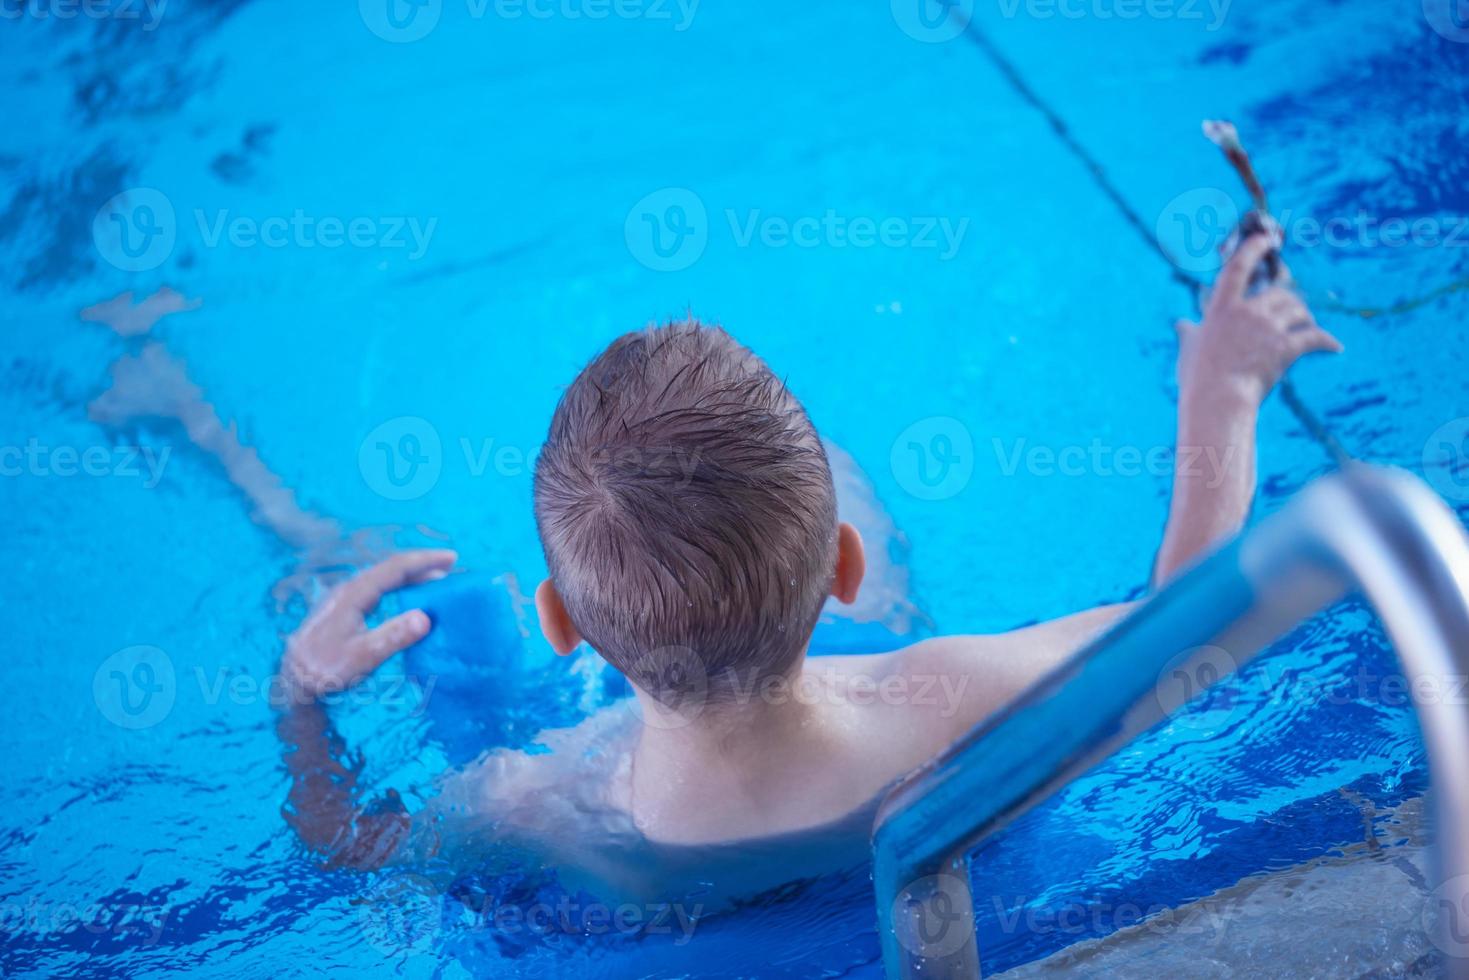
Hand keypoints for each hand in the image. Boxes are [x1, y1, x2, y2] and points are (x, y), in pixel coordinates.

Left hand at [279, 549, 457, 700]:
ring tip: (435, 579)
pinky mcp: (342, 610)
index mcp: (354, 595)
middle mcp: (349, 590)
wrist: (293, 681)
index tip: (451, 559)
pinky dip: (397, 586)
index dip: (424, 561)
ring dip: (410, 576)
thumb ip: (393, 637)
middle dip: (421, 565)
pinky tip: (405, 595)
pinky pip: (376, 588)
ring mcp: (344, 599)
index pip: (395, 569)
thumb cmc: (326, 670)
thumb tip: (425, 617)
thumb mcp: (363, 657)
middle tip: (450, 566)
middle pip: (390, 569)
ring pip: (382, 578)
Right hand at [1175, 231, 1342, 403]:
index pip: (1238, 267)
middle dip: (1290, 300)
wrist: (1218, 400)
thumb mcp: (1189, 349)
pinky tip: (1336, 347)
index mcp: (1221, 308)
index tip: (1266, 238)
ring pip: (1298, 311)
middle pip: (1279, 294)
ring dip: (1306, 317)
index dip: (1253, 249)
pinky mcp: (1286, 348)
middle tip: (1296, 307)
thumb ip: (1188, 332)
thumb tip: (1183, 324)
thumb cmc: (1198, 377)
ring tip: (1309, 324)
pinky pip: (1314, 338)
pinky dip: (1326, 342)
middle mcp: (1248, 312)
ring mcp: (1268, 329)